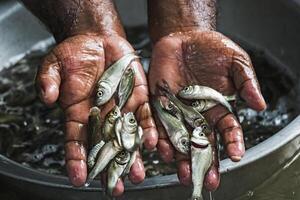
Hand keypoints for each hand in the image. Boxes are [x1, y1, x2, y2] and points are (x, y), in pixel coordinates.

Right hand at [36, 34, 157, 195]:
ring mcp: (121, 108)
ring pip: (128, 136)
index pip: (77, 140)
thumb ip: (49, 82)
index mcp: (79, 113)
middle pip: (106, 145)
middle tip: (115, 188)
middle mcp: (102, 116)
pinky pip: (145, 116)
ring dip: (133, 156)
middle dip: (111, 167)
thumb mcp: (54, 66)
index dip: (78, 159)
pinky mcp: (138, 97)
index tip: (79, 178)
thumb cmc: (74, 55)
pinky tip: (152, 143)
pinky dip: (148, 129)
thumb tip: (47, 98)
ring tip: (136, 175)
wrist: (96, 41)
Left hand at [148, 30, 265, 189]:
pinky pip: (159, 125)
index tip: (236, 154)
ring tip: (185, 173)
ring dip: (182, 158)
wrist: (184, 38)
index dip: (233, 143)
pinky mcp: (160, 105)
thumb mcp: (235, 62)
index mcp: (218, 108)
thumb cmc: (212, 50)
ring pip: (180, 140)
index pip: (228, 130)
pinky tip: (163, 150)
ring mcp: (178, 112)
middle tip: (209, 180)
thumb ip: (246, 83)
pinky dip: (161, 138)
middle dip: (205, 162)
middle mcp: (198, 115)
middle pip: (203, 143)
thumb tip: (260, 105)